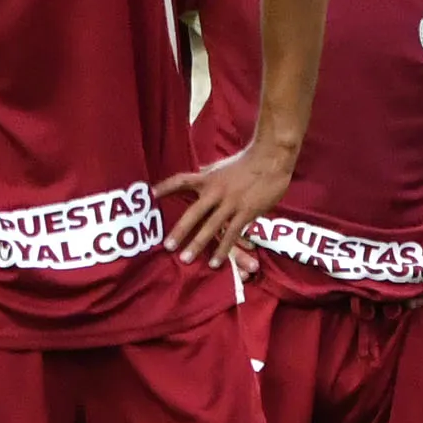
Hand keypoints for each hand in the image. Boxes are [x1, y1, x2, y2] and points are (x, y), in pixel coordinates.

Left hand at [160, 144, 293, 262]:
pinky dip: (222, 250)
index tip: (151, 194)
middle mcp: (216, 192)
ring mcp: (230, 203)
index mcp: (208, 178)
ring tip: (185, 259)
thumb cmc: (247, 161)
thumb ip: (209, 174)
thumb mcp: (222, 166)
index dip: (166, 186)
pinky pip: (231, 235)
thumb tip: (199, 173)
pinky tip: (215, 263)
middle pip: (193, 213)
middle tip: (167, 246)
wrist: (271, 159)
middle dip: (179, 230)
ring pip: (210, 228)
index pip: (182, 180)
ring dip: (197, 244)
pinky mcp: (245, 213)